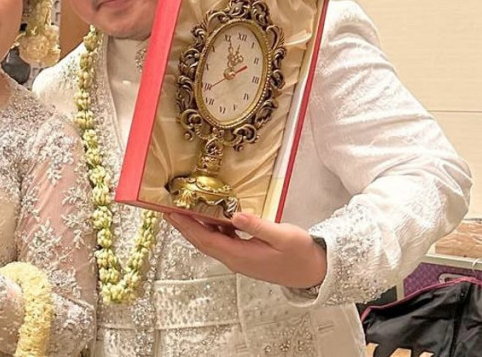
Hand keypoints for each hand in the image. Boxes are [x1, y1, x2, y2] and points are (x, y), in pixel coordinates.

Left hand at [166, 212, 326, 288]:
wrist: (314, 272)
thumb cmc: (300, 254)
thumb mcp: (282, 236)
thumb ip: (258, 226)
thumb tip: (236, 215)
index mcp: (239, 256)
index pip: (206, 240)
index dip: (187, 227)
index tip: (172, 214)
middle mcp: (234, 259)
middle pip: (203, 242)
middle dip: (184, 226)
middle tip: (168, 210)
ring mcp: (239, 259)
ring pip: (211, 241)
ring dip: (196, 227)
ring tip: (183, 211)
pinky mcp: (244, 255)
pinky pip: (222, 241)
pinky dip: (212, 228)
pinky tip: (210, 216)